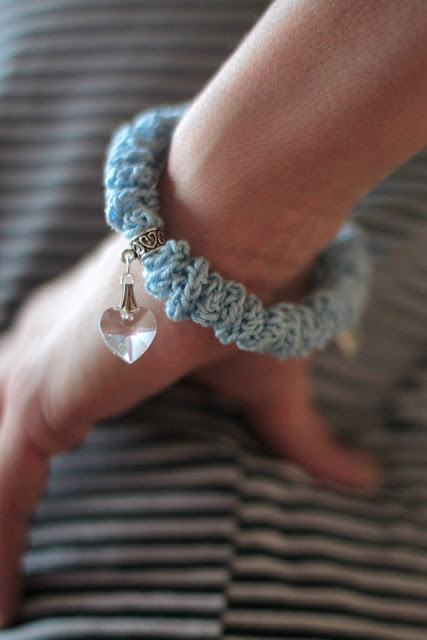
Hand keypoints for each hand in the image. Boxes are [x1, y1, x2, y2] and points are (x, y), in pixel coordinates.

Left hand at [0, 232, 379, 626]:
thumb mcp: (264, 391)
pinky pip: (2, 485)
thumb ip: (292, 439)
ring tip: (5, 607)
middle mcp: (42, 349)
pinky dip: (1, 544)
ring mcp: (33, 373)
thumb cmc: (246, 306)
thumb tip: (357, 477)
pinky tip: (5, 606)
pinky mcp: (39, 398)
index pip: (31, 408)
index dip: (24, 453)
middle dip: (5, 491)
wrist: (228, 246)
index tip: (30, 501)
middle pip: (0, 433)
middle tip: (7, 574)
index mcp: (78, 342)